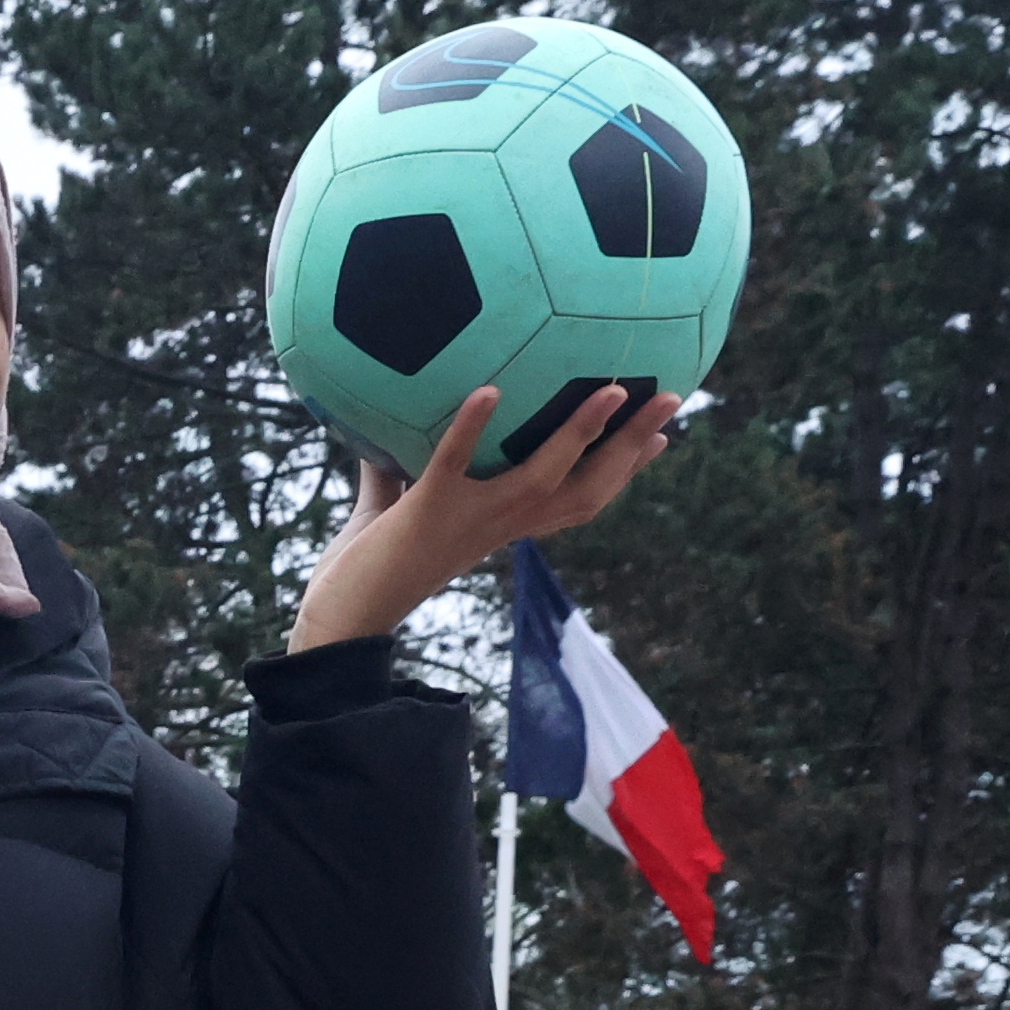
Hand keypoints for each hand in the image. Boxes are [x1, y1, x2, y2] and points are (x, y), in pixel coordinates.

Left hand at [286, 379, 684, 653]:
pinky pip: (454, 463)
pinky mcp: (429, 512)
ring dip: (580, 433)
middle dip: (633, 447)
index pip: (578, 496)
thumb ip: (399, 466)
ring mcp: (470, 519)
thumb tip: (390, 416)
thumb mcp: (392, 509)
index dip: (623, 468)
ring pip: (544, 477)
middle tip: (673, 400)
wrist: (336, 621)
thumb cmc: (364, 569)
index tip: (661, 436)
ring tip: (613, 388)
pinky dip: (471, 426)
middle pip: (587, 487)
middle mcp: (499, 524)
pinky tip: (489, 390)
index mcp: (502, 524)